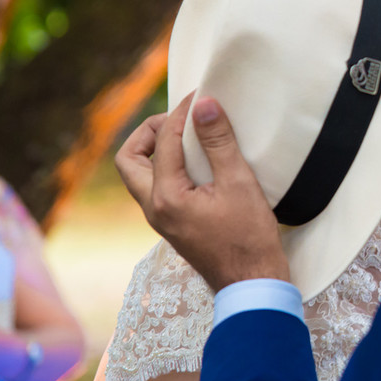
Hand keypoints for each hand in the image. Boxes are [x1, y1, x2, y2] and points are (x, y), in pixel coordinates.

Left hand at [119, 93, 289, 291]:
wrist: (251, 282)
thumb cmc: (249, 237)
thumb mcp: (239, 183)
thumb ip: (219, 143)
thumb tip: (203, 105)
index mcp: (166, 197)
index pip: (163, 141)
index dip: (180, 114)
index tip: (200, 97)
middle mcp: (154, 208)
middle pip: (128, 160)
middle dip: (148, 132)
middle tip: (179, 120)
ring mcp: (161, 219)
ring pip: (139, 175)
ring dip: (155, 150)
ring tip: (188, 137)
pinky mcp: (172, 225)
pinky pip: (156, 187)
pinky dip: (167, 167)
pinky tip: (197, 163)